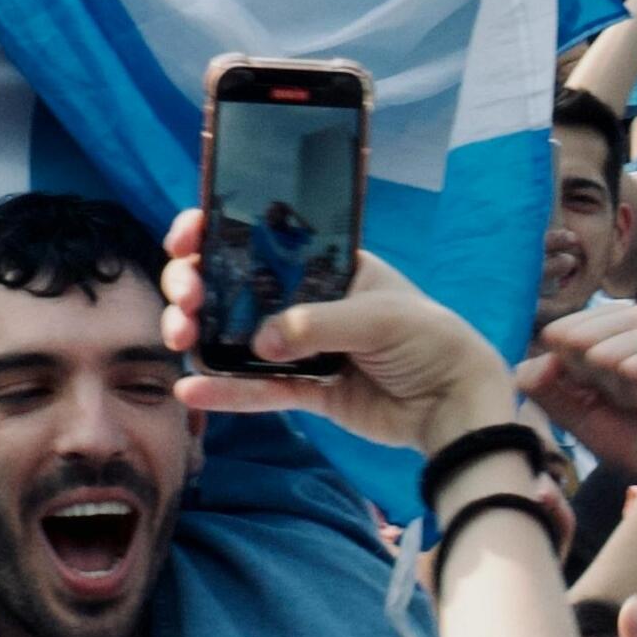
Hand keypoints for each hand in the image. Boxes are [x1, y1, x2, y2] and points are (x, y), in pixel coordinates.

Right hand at [161, 213, 515, 455]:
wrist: (459, 403)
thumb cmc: (429, 338)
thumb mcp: (379, 316)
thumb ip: (316, 324)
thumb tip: (257, 342)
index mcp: (327, 262)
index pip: (262, 237)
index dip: (216, 232)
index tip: (186, 241)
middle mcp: (307, 298)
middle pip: (236, 283)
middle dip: (197, 284)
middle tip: (186, 298)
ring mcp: (304, 345)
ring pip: (237, 334)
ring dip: (200, 332)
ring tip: (178, 338)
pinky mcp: (308, 390)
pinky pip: (259, 389)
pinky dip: (225, 391)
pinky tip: (191, 389)